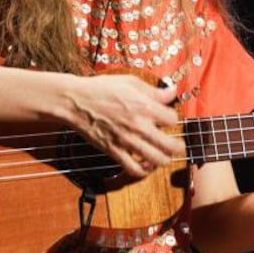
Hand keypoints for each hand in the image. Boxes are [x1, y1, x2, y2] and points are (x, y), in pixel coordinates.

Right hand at [67, 73, 183, 177]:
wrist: (75, 101)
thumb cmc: (101, 89)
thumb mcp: (130, 82)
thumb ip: (153, 90)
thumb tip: (172, 92)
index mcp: (144, 106)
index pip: (173, 119)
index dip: (173, 119)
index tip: (167, 119)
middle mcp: (139, 125)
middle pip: (171, 145)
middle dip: (179, 147)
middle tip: (178, 146)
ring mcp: (126, 141)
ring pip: (157, 160)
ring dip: (164, 160)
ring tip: (163, 156)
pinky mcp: (114, 151)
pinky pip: (134, 170)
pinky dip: (142, 171)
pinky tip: (144, 164)